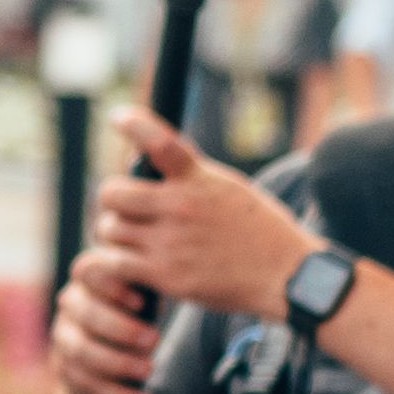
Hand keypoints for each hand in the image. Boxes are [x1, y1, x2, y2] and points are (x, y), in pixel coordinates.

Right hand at [51, 243, 163, 393]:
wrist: (111, 347)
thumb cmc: (136, 310)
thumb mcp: (142, 293)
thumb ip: (148, 284)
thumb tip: (175, 277)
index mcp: (89, 277)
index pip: (89, 272)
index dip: (112, 286)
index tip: (141, 303)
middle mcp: (70, 303)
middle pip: (87, 314)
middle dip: (121, 329)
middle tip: (155, 340)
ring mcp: (63, 335)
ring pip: (82, 351)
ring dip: (119, 363)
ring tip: (150, 370)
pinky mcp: (64, 367)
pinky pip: (87, 383)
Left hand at [84, 109, 317, 323]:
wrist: (283, 274)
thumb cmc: (256, 229)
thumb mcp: (227, 187)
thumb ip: (187, 175)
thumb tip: (139, 160)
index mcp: (198, 179)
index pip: (158, 141)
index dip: (133, 124)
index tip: (117, 116)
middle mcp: (181, 206)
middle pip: (112, 193)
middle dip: (114, 201)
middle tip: (126, 210)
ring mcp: (171, 242)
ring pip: (110, 229)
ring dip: (116, 234)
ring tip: (133, 240)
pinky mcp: (167, 276)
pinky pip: (116, 263)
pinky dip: (116, 264)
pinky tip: (128, 264)